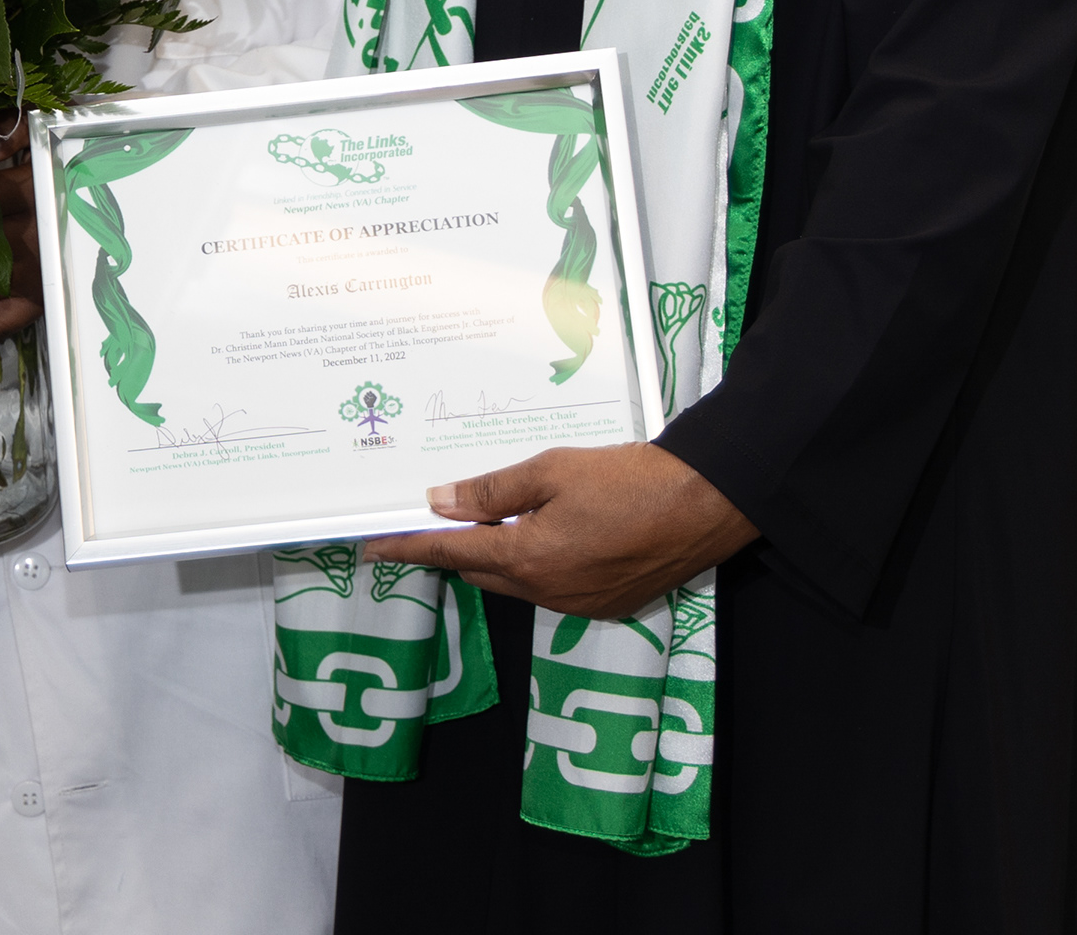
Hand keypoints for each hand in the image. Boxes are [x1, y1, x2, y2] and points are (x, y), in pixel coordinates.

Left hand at [358, 443, 758, 618]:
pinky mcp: (604, 606)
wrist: (703, 505)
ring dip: (497, 556)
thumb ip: (492, 490)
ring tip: (494, 518)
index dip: (408, 548)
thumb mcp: (552, 470)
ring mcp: (577, 605)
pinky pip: (549, 589)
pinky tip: (547, 535)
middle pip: (479, 572)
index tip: (373, 546)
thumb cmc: (629, 480)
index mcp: (527, 559)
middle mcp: (546, 593)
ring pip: (514, 583)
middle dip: (454, 548)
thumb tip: (440, 501)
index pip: (449, 554)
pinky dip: (535, 566)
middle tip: (438, 517)